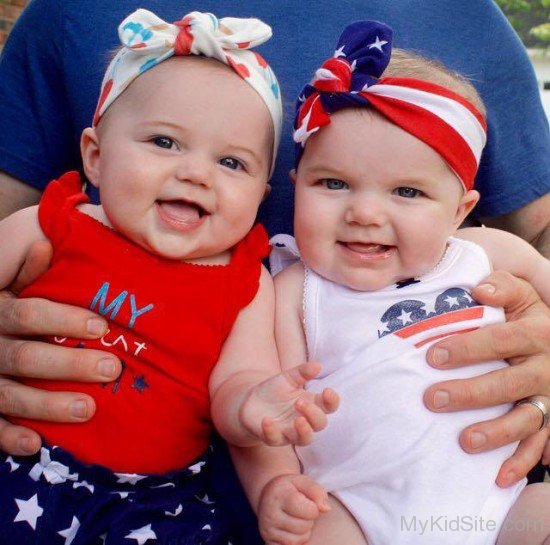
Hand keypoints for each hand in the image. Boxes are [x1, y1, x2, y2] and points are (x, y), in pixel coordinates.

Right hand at [0, 241, 120, 454]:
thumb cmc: (7, 295)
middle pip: (22, 357)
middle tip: (110, 368)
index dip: (63, 320)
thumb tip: (44, 245)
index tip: (102, 327)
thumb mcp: (8, 269)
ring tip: (88, 409)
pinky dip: (8, 437)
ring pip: (8, 394)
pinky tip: (35, 443)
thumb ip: (24, 261)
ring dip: (47, 405)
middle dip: (67, 365)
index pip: (27, 313)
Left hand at [240, 362, 338, 446]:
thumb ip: (303, 372)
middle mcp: (304, 420)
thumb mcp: (289, 377)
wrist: (250, 401)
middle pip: (319, 424)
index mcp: (311, 404)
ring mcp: (289, 431)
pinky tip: (267, 420)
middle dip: (313, 414)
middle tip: (300, 402)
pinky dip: (272, 431)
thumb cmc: (275, 390)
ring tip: (298, 420)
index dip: (332, 401)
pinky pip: (275, 439)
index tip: (327, 390)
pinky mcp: (273, 437)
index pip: (329, 407)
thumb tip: (318, 365)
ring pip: (304, 439)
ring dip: (304, 431)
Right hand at [258, 473, 329, 544]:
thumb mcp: (302, 482)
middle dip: (308, 519)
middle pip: (304, 527)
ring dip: (303, 531)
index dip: (314, 508)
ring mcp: (267, 530)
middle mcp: (270, 513)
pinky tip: (291, 529)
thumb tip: (326, 509)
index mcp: (279, 495)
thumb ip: (316, 491)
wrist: (267, 496)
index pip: (309, 510)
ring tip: (296, 519)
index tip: (307, 502)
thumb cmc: (289, 489)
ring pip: (298, 540)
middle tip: (300, 511)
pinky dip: (296, 541)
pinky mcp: (269, 542)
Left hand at [423, 271, 549, 485]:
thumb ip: (503, 287)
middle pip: (508, 383)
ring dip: (496, 432)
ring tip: (465, 441)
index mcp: (538, 333)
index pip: (501, 340)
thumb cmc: (526, 315)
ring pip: (526, 420)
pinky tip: (499, 476)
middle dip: (470, 393)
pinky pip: (540, 444)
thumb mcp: (521, 295)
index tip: (433, 356)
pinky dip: (522, 462)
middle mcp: (547, 368)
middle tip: (432, 399)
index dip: (468, 349)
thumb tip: (479, 290)